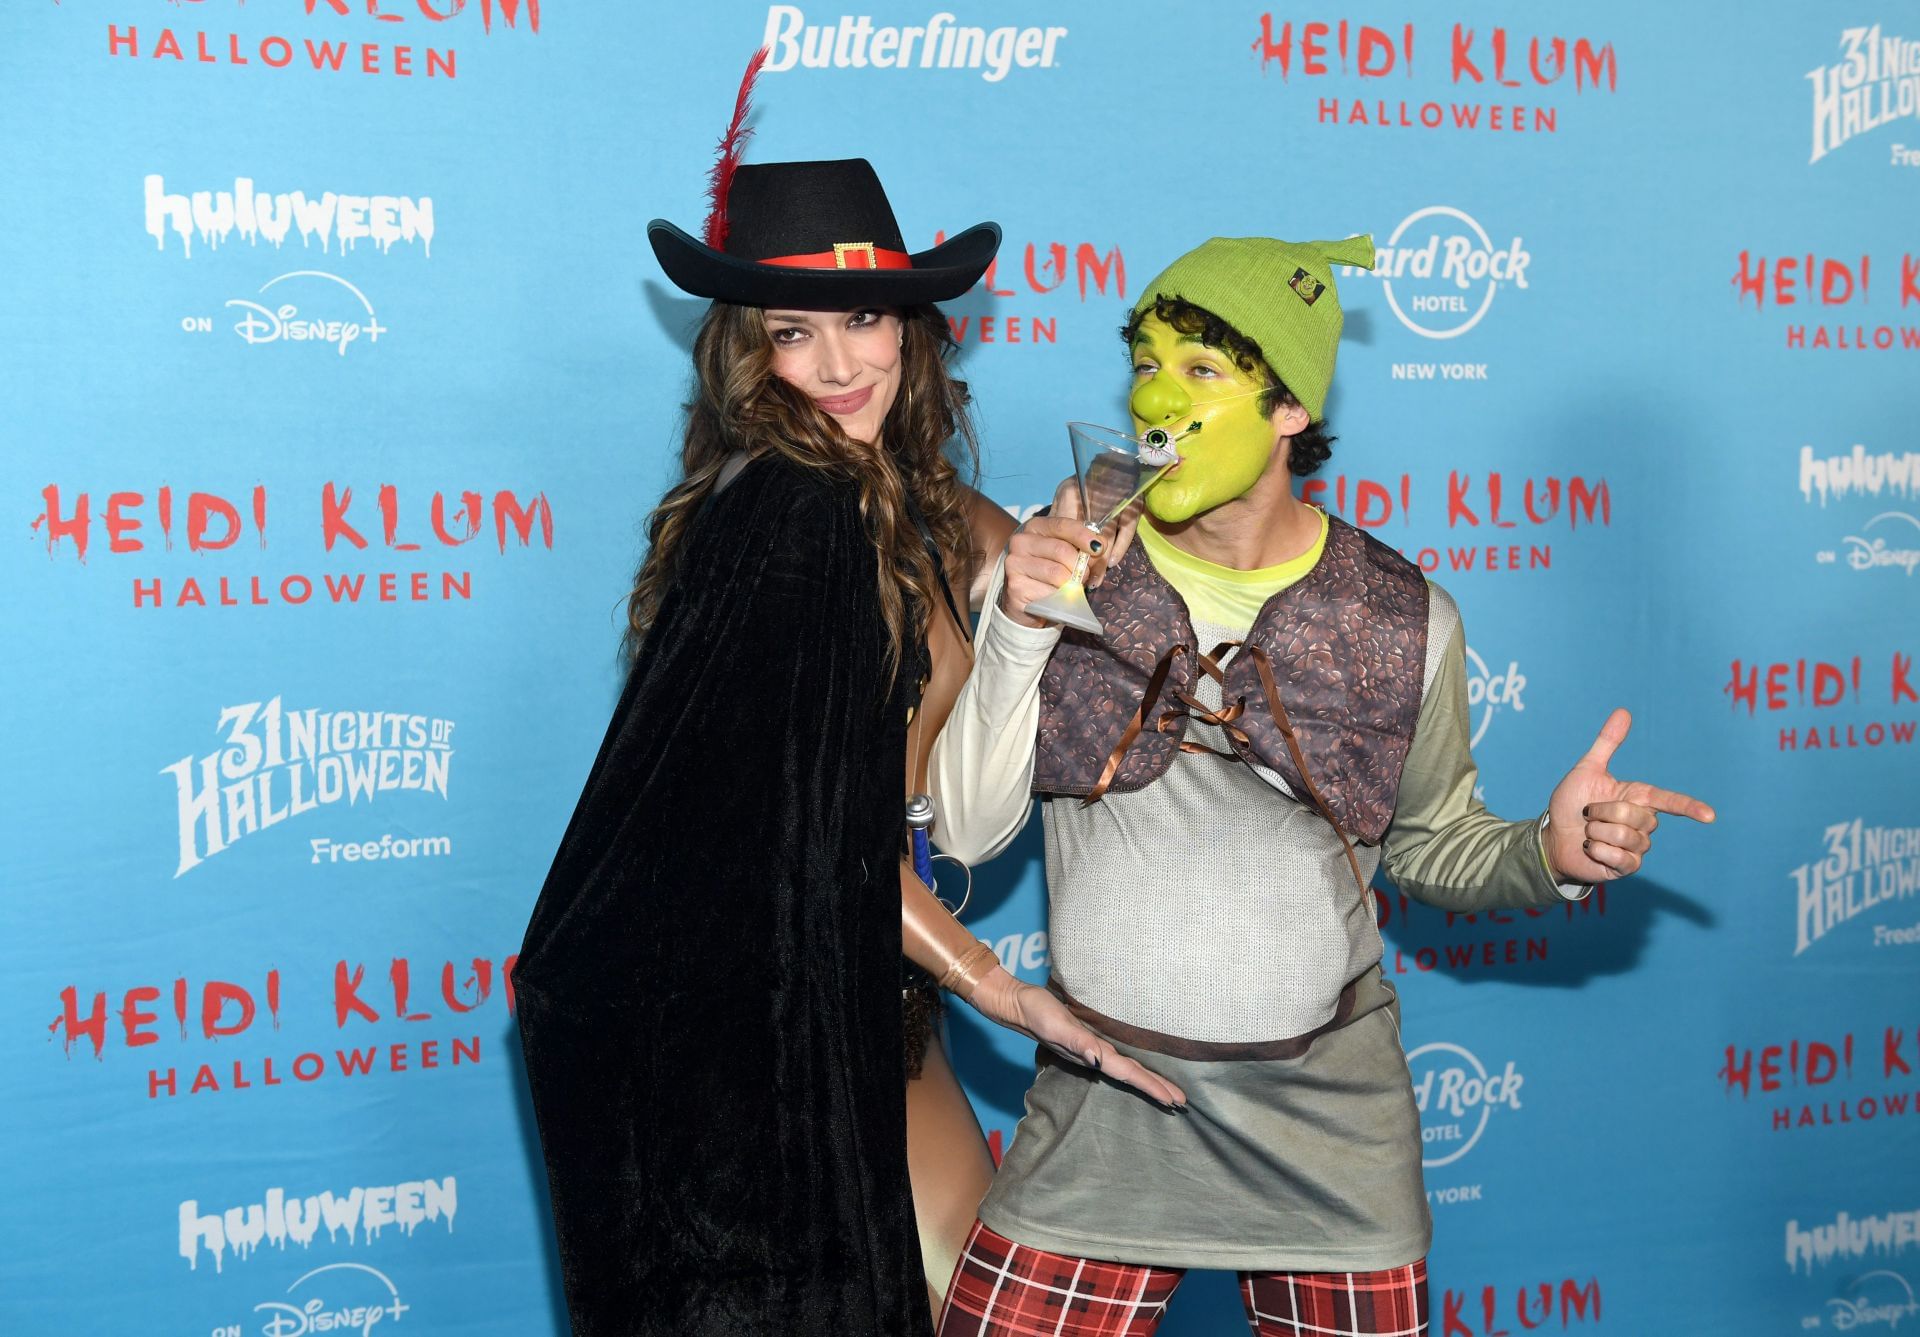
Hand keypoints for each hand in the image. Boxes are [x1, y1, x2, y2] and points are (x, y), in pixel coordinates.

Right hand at [966, 966, 1187, 1110]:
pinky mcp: (1088, 1039)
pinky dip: (1132, 1067)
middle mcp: (1095, 1055)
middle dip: (1157, 1089)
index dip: (1152, 1086)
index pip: (1128, 1073)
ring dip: (1147, 1081)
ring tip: (1167, 1091)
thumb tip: (1098, 1059)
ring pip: (1126, 1068)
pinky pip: (1116, 1057)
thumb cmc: (1037, 1011)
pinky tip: (1136, 1069)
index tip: (1173, 1100)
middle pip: (1132, 1075)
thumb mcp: (1057, 1025)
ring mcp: (1091, 1049)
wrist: (1018, 1003)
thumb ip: (1077, 1042)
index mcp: (1092, 1053)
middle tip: (1182, 1102)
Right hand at [999, 477, 1143, 627]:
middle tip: (1085, 576)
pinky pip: (1050, 593)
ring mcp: (1015, 564)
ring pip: (1057, 573)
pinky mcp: (1015, 586)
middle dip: (1081, 566)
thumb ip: (1084, 548)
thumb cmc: (1050, 576)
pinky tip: (1057, 599)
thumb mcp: (1067, 556)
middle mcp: (1020, 542)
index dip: (1082, 535)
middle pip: (1062, 550)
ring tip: (1072, 588)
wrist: (1026, 604)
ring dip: (1072, 584)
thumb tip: (1100, 546)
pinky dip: (1061, 599)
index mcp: (1034, 527)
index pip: (1061, 525)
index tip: (1098, 547)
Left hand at [1544, 709, 1716, 882]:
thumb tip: (1624, 711)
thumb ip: (1607, 743)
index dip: (1689, 807)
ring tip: (1588, 831)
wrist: (1553, 836)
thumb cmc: (1571, 803)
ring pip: (1626, 836)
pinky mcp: (1626, 866)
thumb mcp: (1587, 770)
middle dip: (1603, 812)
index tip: (1709, 815)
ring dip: (1598, 831)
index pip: (1669, 801)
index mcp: (1638, 798)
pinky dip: (1597, 850)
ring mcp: (1636, 847)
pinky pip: (1620, 858)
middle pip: (1636, 816)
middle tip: (1588, 814)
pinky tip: (1589, 848)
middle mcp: (1642, 823)